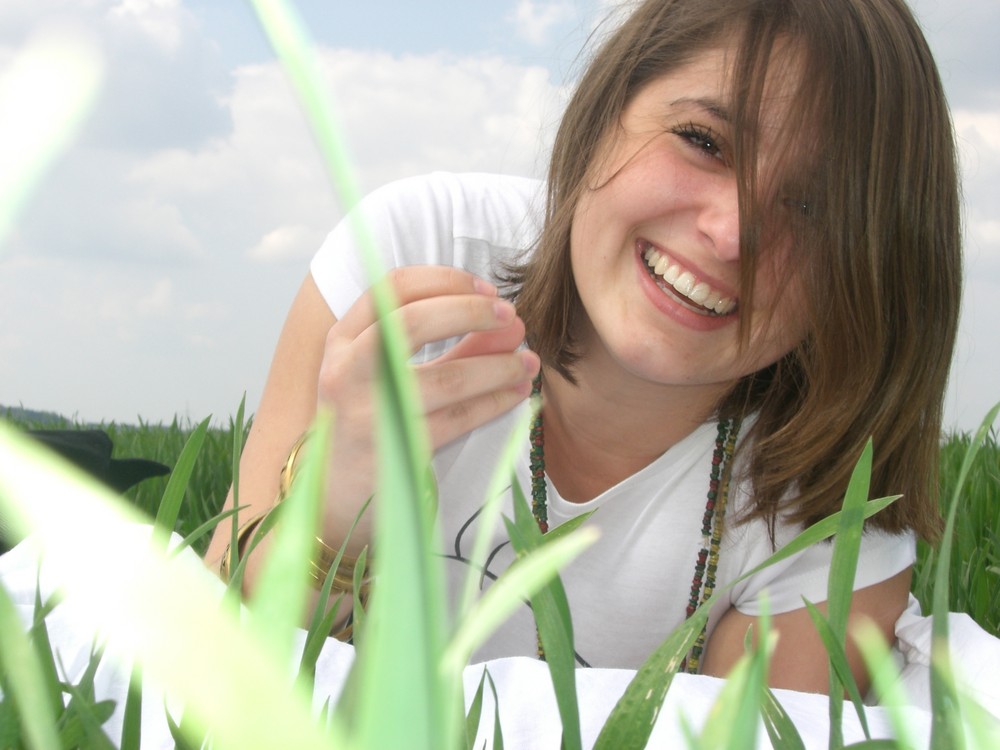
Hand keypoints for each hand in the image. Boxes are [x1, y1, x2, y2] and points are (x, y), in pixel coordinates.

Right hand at [315, 266, 539, 544]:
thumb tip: (507, 322)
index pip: (393, 288)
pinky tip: (516, 393)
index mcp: (342, 339)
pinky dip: (494, 402)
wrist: (335, 492)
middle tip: (511, 317)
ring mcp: (367, 411)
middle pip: (412, 321)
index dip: (446, 282)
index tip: (487, 290)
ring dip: (497, 366)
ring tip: (527, 362)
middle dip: (470, 312)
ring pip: (446, 377)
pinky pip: (457, 419)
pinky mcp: (394, 450)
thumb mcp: (390, 373)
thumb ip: (448, 345)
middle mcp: (347, 369)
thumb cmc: (371, 419)